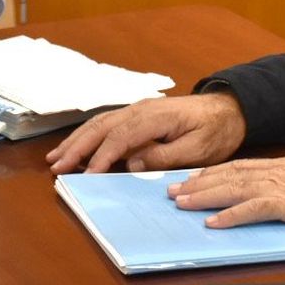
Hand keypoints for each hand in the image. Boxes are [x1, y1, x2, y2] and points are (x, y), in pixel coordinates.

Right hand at [47, 92, 246, 173]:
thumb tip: (132, 164)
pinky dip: (87, 134)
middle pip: (102, 127)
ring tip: (56, 157)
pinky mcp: (137, 114)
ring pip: (99, 123)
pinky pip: (107, 122)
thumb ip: (165, 156)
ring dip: (76, 140)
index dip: (102, 157)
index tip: (88, 175)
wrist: (228, 109)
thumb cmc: (215, 131)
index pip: (121, 137)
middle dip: (77, 147)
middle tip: (56, 167)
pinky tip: (77, 145)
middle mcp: (141, 109)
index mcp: (156, 116)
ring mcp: (137, 109)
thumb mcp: (198, 149)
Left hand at [168, 153, 284, 228]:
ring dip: (204, 197)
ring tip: (181, 203)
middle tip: (171, 191)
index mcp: (278, 166)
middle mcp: (273, 172)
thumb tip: (274, 191)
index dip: (210, 173)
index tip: (189, 178)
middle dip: (196, 184)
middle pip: (227, 176)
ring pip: (233, 189)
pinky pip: (253, 209)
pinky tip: (213, 223)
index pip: (236, 167)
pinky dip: (231, 216)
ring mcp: (279, 187)